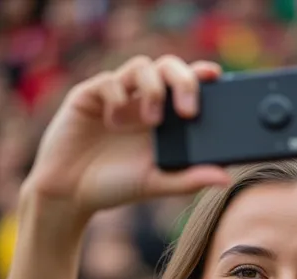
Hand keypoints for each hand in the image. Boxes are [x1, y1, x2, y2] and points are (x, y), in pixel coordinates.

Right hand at [23, 55, 230, 218]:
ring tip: (152, 121)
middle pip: (168, 67)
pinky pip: (109, 80)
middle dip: (183, 80)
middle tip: (188, 111)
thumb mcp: (156, 184)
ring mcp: (116, 96)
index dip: (201, 75)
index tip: (217, 77)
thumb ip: (188, 180)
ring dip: (153, 90)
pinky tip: (113, 122)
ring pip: (141, 66)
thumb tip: (224, 178)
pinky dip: (117, 96)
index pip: (185, 85)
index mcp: (162, 118)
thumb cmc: (116, 186)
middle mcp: (141, 101)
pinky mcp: (89, 96)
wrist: (71, 194)